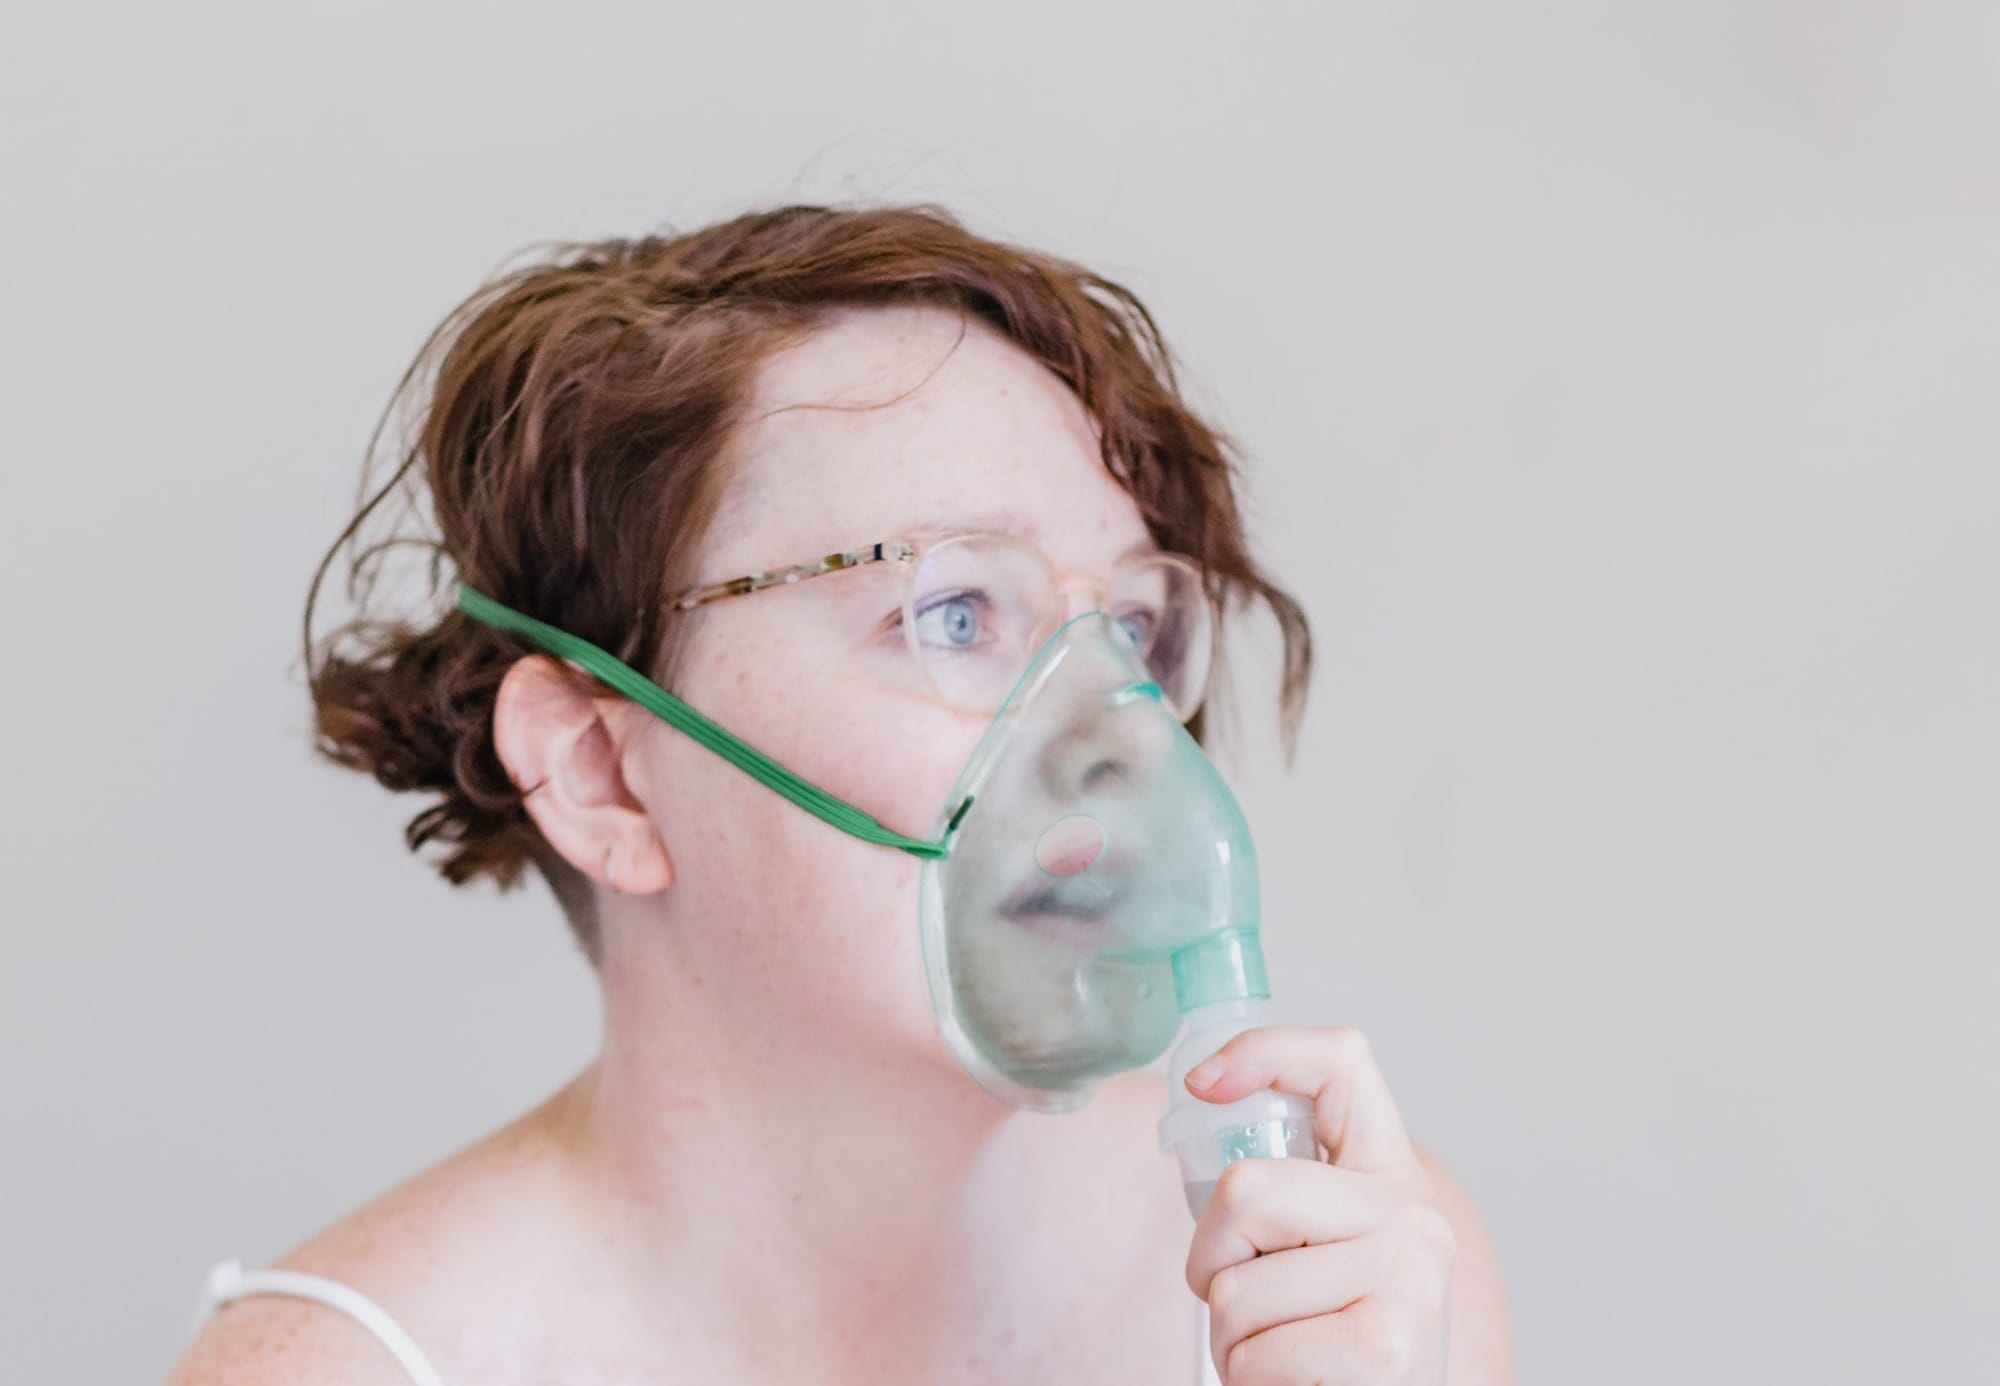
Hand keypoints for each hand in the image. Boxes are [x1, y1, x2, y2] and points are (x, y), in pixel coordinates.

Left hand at [1183, 1026, 1455, 1384]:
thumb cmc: (1332, 1348)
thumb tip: (1207, 1094)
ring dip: (1233, 1338)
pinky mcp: (1384, 1350)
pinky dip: (1252, 1380)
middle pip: (1246, 1189)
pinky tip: (1298, 1381)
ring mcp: (1408, 1279)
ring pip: (1235, 1287)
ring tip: (1285, 1352)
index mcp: (1392, 1178)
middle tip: (1250, 1306)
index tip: (1204, 1083)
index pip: (1341, 1063)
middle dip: (1213, 1261)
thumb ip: (1287, 1193)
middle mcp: (1414, 1217)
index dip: (1263, 1050)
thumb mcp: (1318, 1253)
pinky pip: (1254, 1352)